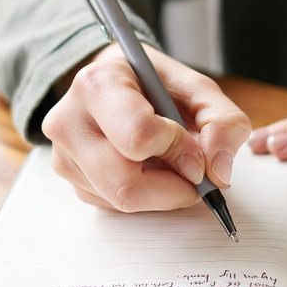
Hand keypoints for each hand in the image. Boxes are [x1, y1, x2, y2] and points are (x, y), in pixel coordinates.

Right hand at [42, 43, 250, 210]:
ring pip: (121, 201)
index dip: (178, 151)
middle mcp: (70, 120)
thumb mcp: (199, 89)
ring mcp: (63, 154)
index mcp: (98, 84)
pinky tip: (146, 167)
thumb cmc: (156, 83)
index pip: (138, 137)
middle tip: (193, 173)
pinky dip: (143, 195)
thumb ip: (223, 122)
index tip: (196, 150)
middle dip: (172, 187)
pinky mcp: (69, 179)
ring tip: (167, 161)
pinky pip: (113, 206)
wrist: (119, 81)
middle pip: (126, 184)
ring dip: (159, 192)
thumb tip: (218, 172)